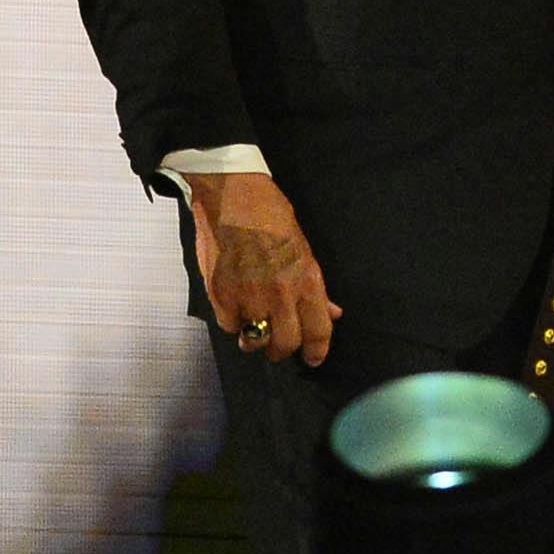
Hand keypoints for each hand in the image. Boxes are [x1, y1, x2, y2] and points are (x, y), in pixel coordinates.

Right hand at [189, 170, 337, 366]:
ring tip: (253, 327)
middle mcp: (279, 294)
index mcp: (306, 280)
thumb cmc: (270, 214)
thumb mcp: (303, 247)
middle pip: (284, 344)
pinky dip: (231, 320)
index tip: (314, 358)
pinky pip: (228, 325)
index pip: (318, 330)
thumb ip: (315, 286)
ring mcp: (248, 297)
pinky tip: (234, 306)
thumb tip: (332, 310)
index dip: (317, 351)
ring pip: (253, 340)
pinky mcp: (221, 295)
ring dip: (254, 338)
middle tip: (277, 345)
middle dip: (281, 350)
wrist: (231, 195)